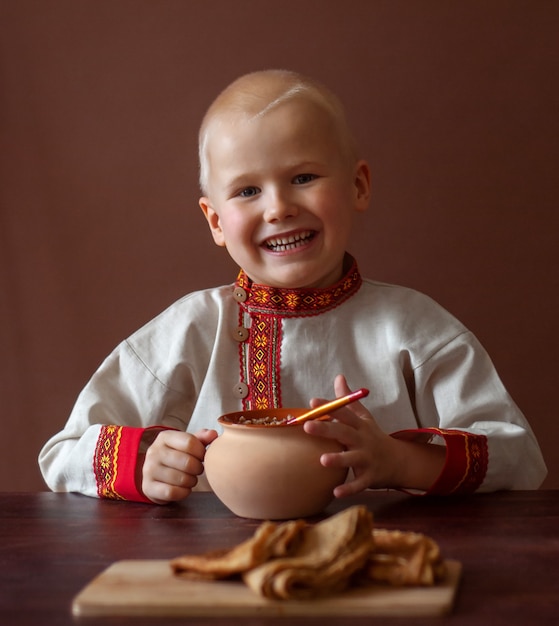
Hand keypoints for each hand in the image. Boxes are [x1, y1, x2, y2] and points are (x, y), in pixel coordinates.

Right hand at [141, 429, 217, 503]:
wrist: (155, 474)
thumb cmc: (176, 456)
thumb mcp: (186, 444)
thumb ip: (201, 438)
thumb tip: (213, 434)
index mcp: (164, 437)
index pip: (189, 442)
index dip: (201, 452)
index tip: (202, 456)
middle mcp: (154, 452)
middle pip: (187, 462)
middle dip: (198, 468)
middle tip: (197, 469)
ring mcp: (149, 470)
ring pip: (180, 479)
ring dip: (192, 481)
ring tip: (191, 478)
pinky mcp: (148, 487)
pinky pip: (172, 492)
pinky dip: (183, 492)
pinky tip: (184, 488)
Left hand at [303, 375, 444, 496]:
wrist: (399, 461)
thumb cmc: (374, 436)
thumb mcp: (364, 417)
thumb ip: (348, 400)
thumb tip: (338, 377)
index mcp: (360, 425)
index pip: (343, 412)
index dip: (329, 406)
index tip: (313, 402)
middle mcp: (363, 440)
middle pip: (344, 432)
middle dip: (326, 429)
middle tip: (307, 426)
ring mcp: (368, 459)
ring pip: (352, 459)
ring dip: (338, 459)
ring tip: (322, 460)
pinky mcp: (370, 477)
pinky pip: (359, 484)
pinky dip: (349, 489)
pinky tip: (335, 492)